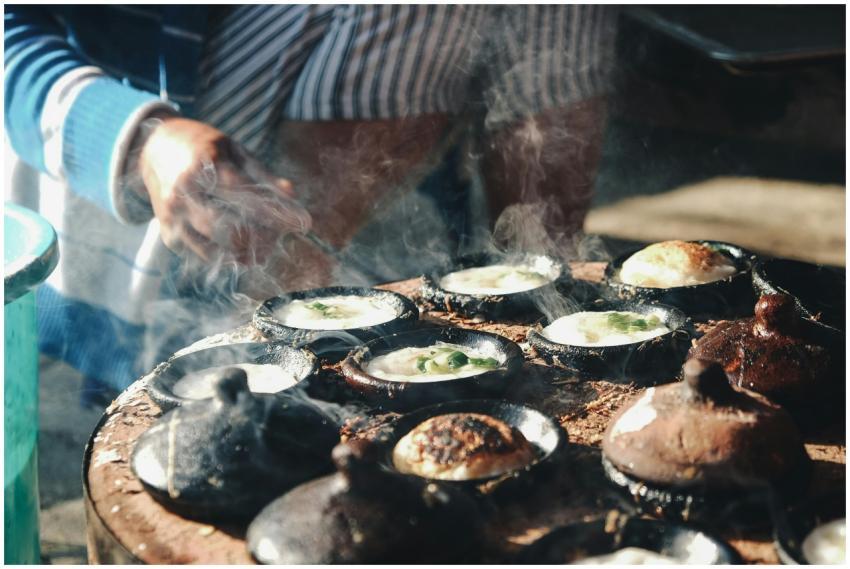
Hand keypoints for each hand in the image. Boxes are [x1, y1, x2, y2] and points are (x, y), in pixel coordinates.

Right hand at [134, 117, 311, 265]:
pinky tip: (241, 251)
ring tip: (263, 250)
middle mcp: (183, 193)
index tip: (302, 224)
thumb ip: (262, 176)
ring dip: (246, 253)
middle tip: (278, 240)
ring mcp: (173, 216)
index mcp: (202, 166)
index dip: (276, 213)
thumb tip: (292, 197)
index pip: (245, 196)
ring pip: (216, 247)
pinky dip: (226, 257)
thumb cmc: (204, 148)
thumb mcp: (234, 151)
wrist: (154, 150)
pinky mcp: (169, 235)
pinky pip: (203, 255)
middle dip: (260, 239)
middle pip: (229, 228)